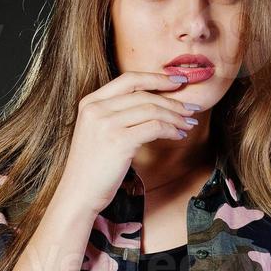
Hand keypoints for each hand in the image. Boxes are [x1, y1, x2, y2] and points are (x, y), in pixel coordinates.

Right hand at [54, 70, 200, 217]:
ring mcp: (106, 124)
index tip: (177, 81)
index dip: (156, 78)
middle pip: (144, 95)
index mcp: (90, 102)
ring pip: (152, 110)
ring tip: (189, 124)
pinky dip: (172, 130)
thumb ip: (117, 114)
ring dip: (176, 117)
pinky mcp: (119, 140)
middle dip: (173, 101)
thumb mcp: (98, 132)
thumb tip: (154, 104)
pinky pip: (155, 127)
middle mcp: (96, 108)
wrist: (78, 193)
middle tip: (191, 109)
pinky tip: (179, 136)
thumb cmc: (93, 167)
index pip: (129, 79)